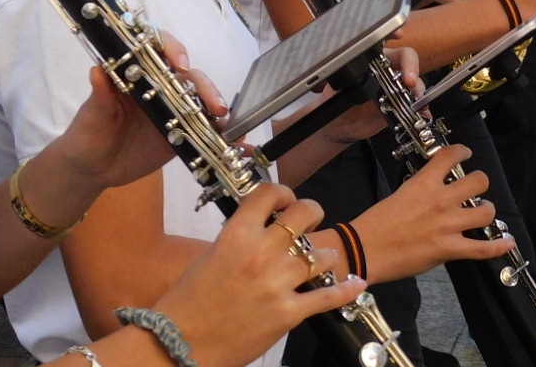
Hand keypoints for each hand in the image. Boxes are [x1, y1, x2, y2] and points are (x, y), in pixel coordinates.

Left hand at [45, 34, 225, 194]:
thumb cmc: (87, 134)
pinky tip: (238, 143)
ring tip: (232, 126)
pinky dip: (224, 135)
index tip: (180, 63)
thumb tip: (97, 71)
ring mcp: (174, 110)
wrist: (92, 169)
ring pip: (202, 101)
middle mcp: (160, 87)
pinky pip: (206, 131)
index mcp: (137, 74)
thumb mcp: (90, 116)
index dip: (173, 49)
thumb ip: (99, 96)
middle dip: (205, 87)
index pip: (158, 49)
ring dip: (219, 109)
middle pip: (189, 77)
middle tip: (215, 106)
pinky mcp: (183, 134)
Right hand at [150, 186, 364, 366]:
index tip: (286, 199)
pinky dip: (345, 290)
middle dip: (312, 213)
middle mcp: (260, 254)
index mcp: (236, 235)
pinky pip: (327, 297)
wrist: (179, 344)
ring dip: (324, 255)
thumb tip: (258, 231)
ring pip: (320, 255)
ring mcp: (277, 284)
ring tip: (320, 260)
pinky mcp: (288, 314)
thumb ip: (237, 239)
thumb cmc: (187, 303)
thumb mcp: (209, 257)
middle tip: (311, 221)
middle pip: (303, 215)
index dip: (283, 192)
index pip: (269, 194)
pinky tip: (355, 284)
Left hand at [307, 45, 422, 144]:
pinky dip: (422, 107)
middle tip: (409, 80)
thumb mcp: (334, 85)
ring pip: (414, 80)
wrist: (340, 123)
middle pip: (406, 57)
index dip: (393, 33)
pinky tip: (423, 112)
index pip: (382, 39)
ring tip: (415, 98)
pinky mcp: (401, 103)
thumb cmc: (336, 99)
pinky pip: (415, 102)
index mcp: (369, 58)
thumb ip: (338, 80)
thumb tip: (338, 79)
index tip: (400, 35)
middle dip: (411, 65)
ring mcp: (396, 86)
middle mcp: (386, 68)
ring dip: (418, 88)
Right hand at [351, 145, 512, 280]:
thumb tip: (434, 189)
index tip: (465, 154)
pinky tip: (506, 242)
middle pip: (479, 181)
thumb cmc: (377, 222)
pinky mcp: (450, 249)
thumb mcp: (399, 193)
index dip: (463, 151)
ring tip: (482, 213)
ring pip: (486, 212)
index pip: (451, 155)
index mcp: (424, 182)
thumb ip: (421, 189)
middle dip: (480, 183)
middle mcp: (440, 200)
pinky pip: (483, 248)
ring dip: (487, 211)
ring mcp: (448, 225)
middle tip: (475, 190)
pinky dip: (499, 246)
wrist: (366, 249)